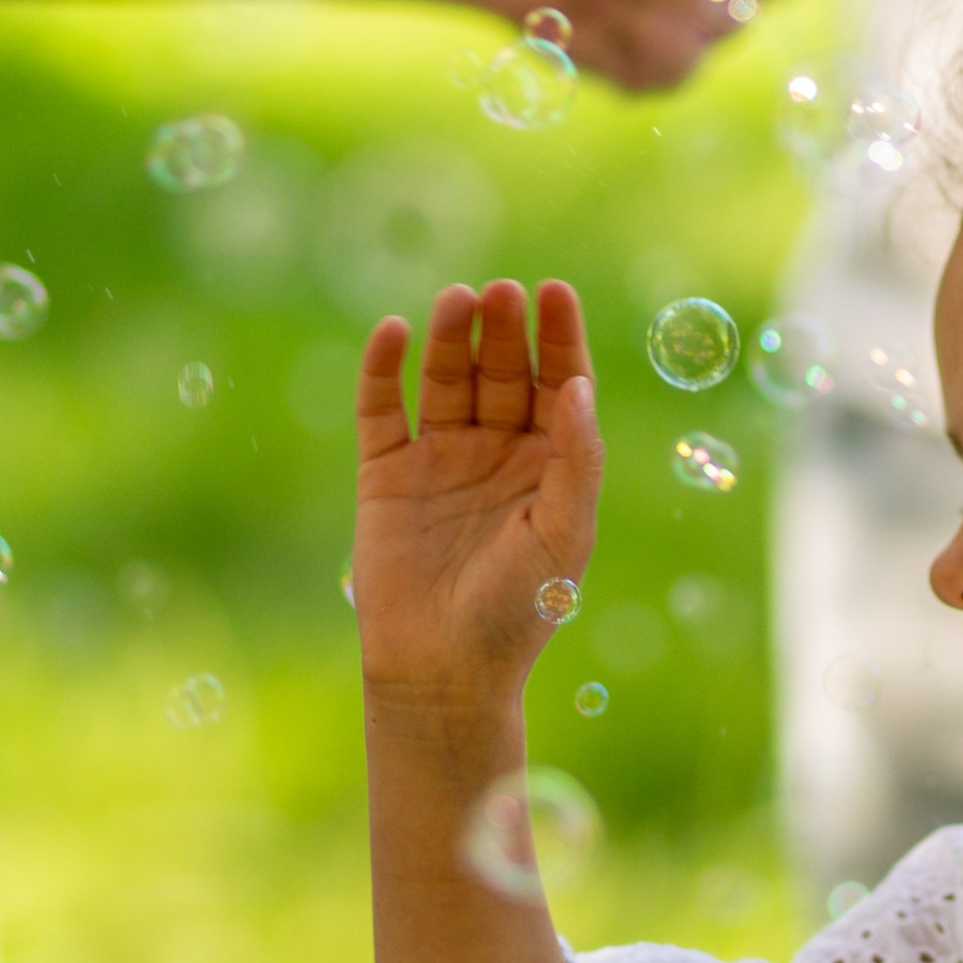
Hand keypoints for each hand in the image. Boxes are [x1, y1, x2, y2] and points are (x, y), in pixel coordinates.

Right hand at [353, 278, 599, 730]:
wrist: (443, 670)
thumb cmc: (518, 611)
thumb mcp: (565, 535)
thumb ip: (578, 461)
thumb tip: (579, 387)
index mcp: (550, 465)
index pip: (559, 384)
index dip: (559, 337)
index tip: (556, 293)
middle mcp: (497, 453)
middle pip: (502, 371)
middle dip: (503, 330)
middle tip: (501, 293)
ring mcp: (440, 459)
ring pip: (445, 379)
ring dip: (450, 338)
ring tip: (457, 301)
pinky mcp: (386, 473)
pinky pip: (382, 408)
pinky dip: (383, 369)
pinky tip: (393, 331)